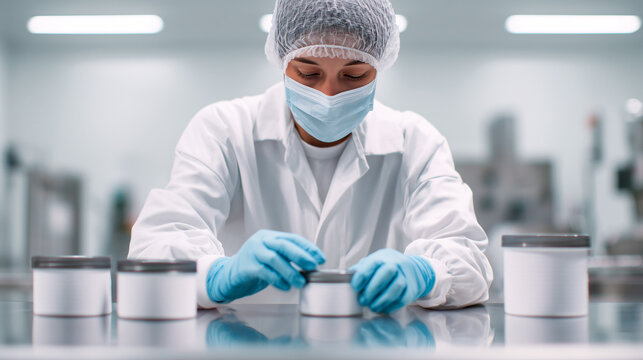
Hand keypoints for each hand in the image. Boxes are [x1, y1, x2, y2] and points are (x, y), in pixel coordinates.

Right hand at [207, 230, 325, 302]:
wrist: (228, 275)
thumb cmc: (254, 267)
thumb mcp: (271, 257)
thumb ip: (287, 257)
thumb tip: (311, 264)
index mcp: (269, 237)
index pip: (292, 238)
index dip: (308, 248)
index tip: (320, 258)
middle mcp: (260, 241)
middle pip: (283, 245)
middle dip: (301, 256)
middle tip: (313, 266)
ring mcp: (252, 253)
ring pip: (275, 259)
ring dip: (290, 271)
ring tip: (301, 282)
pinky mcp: (246, 267)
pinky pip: (265, 272)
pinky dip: (277, 280)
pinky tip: (285, 286)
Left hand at [350, 249, 434, 313]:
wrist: (413, 269)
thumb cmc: (388, 266)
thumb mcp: (374, 262)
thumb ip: (361, 269)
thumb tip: (347, 276)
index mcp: (382, 258)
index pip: (372, 264)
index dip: (362, 276)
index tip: (355, 287)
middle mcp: (395, 264)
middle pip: (386, 273)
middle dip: (372, 289)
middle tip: (363, 300)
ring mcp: (405, 276)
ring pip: (396, 287)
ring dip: (382, 300)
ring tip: (373, 307)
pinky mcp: (412, 289)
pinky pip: (403, 298)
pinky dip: (392, 306)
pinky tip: (384, 308)